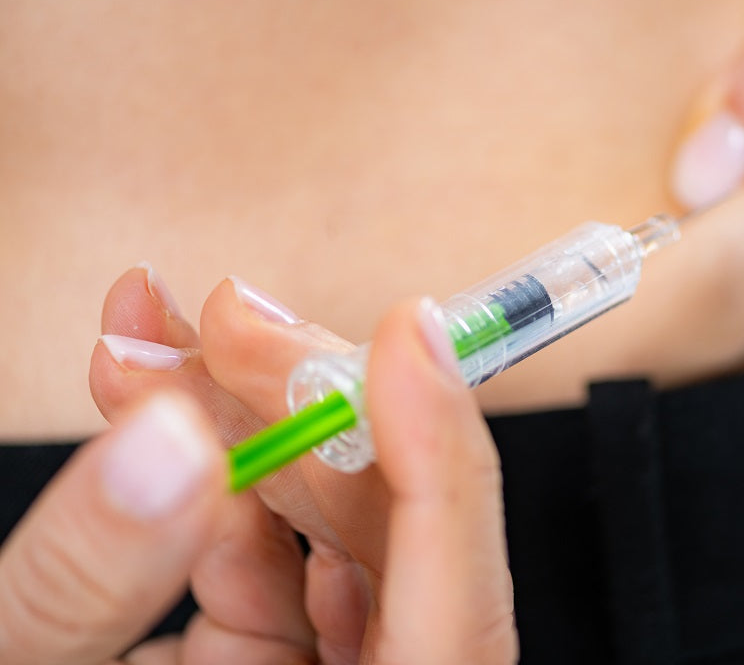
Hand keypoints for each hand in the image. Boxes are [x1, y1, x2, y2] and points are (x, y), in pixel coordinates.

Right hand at [74, 266, 514, 663]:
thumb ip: (83, 593)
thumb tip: (171, 443)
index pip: (452, 628)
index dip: (446, 472)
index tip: (412, 341)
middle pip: (390, 554)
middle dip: (310, 416)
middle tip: (228, 322)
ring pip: (325, 536)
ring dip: (249, 422)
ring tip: (155, 340)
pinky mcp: (251, 664)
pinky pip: (266, 558)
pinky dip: (216, 475)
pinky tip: (156, 405)